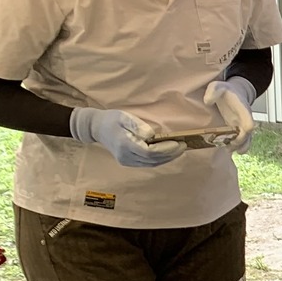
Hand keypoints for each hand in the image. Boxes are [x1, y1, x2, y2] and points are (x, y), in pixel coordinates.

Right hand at [68, 107, 183, 167]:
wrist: (96, 128)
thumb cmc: (111, 119)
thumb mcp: (123, 117)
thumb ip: (137, 125)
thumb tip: (151, 135)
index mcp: (124, 145)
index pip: (150, 152)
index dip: (166, 149)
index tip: (179, 142)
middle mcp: (126, 156)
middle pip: (153, 160)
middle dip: (171, 154)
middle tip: (184, 145)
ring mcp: (127, 161)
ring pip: (152, 163)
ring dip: (168, 157)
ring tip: (180, 148)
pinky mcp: (128, 162)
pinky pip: (148, 163)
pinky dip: (160, 158)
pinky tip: (169, 152)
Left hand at [203, 77, 256, 153]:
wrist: (234, 91)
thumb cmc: (226, 90)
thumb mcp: (218, 86)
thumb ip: (213, 91)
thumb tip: (207, 101)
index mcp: (243, 110)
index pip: (249, 124)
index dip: (244, 133)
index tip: (235, 138)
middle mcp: (245, 119)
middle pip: (248, 135)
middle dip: (240, 143)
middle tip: (228, 147)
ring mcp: (242, 125)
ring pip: (246, 140)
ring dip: (239, 146)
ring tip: (228, 151)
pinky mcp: (237, 128)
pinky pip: (242, 140)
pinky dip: (237, 146)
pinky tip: (228, 150)